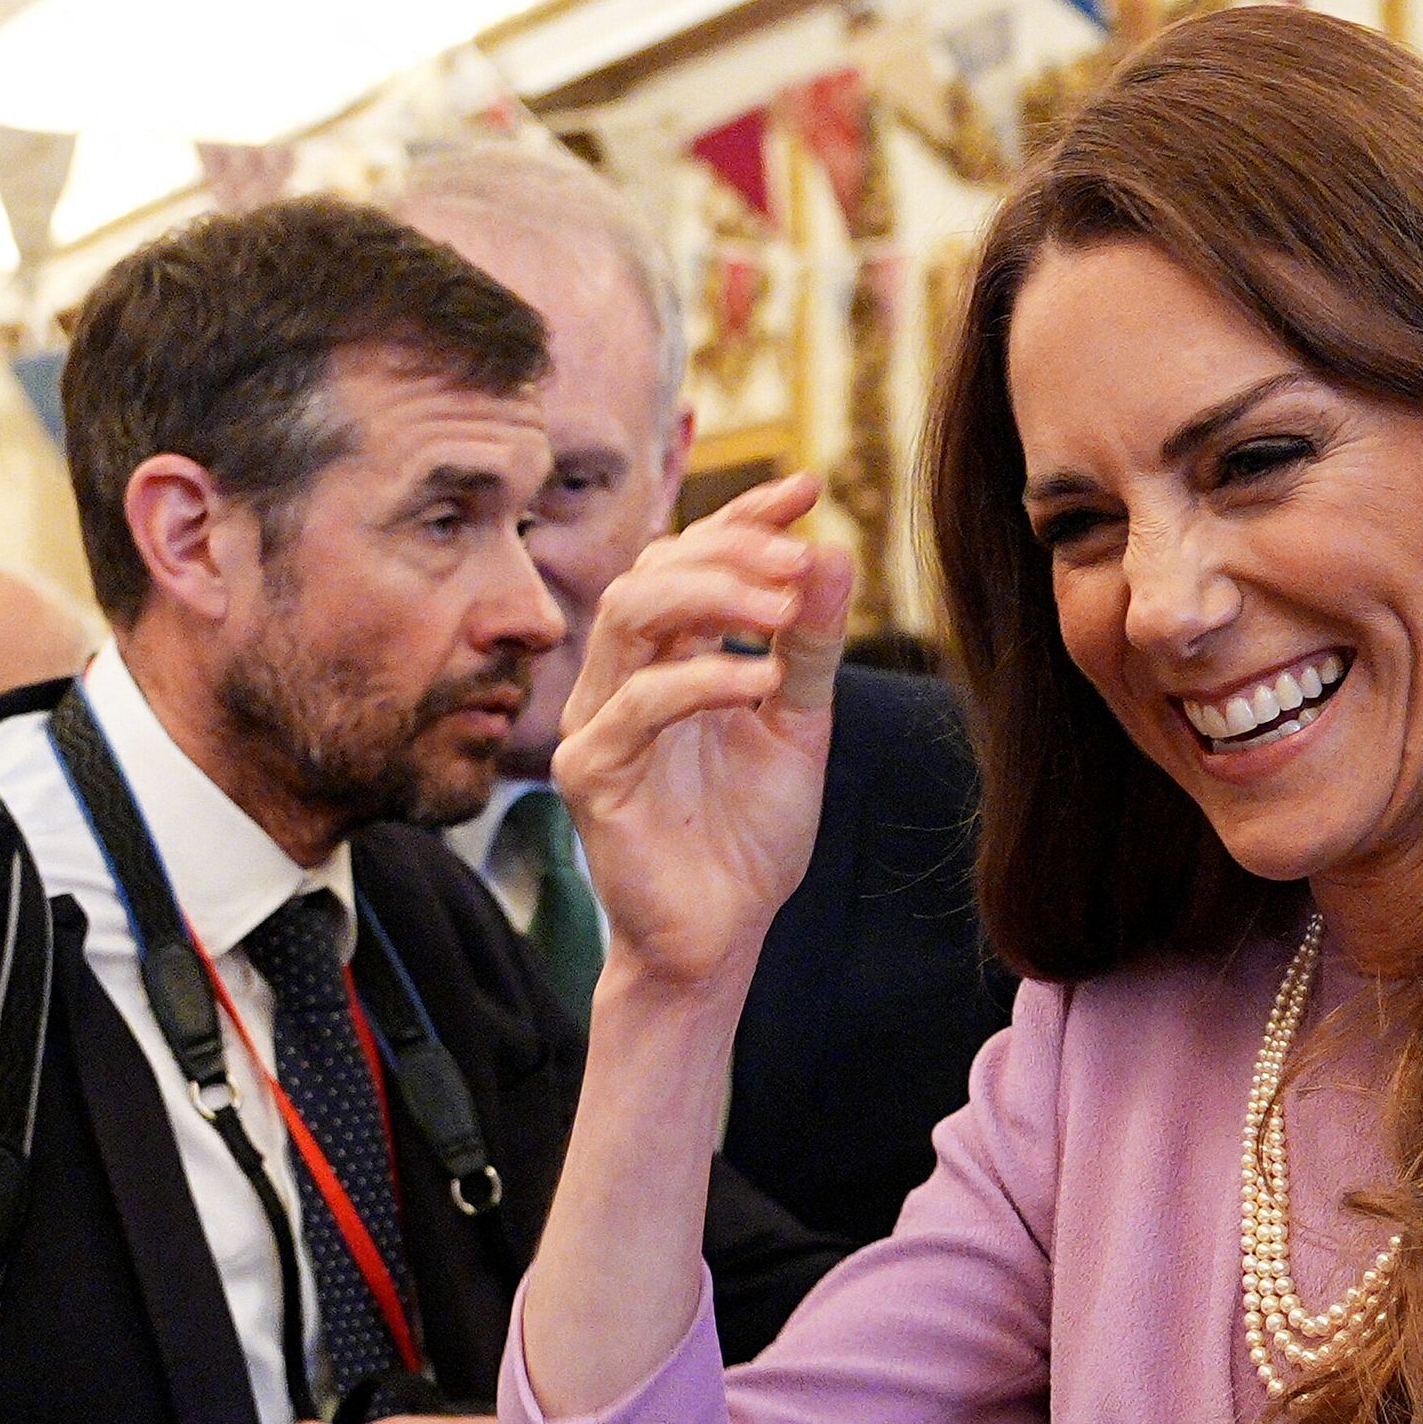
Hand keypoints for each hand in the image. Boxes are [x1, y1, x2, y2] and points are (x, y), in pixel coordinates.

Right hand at [554, 472, 856, 992]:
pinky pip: (637, 706)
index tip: (810, 486)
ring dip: (712, 595)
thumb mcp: (798, 726)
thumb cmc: (749, 835)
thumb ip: (808, 646)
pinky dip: (702, 681)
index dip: (743, 516)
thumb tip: (833, 551)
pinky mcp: (590, 774)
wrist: (721, 937)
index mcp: (665, 659)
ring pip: (629, 617)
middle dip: (730, 550)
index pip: (688, 559)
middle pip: (651, 572)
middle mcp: (620, 678)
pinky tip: (763, 680)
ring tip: (785, 604)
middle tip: (801, 556)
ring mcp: (596, 723)